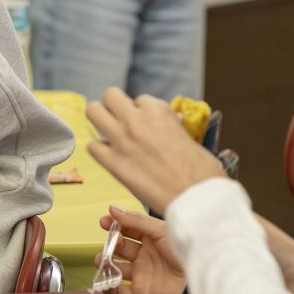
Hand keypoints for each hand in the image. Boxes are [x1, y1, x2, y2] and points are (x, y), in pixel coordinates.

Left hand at [84, 87, 226, 214]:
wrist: (196, 197)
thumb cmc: (201, 170)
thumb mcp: (188, 137)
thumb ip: (172, 126)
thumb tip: (170, 122)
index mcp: (158, 112)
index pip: (140, 100)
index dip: (142, 113)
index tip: (147, 124)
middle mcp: (137, 120)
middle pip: (110, 95)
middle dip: (114, 106)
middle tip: (120, 121)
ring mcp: (122, 140)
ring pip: (93, 111)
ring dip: (100, 120)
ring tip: (108, 132)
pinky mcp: (113, 163)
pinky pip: (92, 147)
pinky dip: (99, 151)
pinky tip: (110, 157)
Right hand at [100, 208, 188, 293]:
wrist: (197, 277)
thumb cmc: (184, 251)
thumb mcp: (160, 230)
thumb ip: (136, 220)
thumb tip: (113, 209)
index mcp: (150, 238)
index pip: (127, 229)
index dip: (114, 225)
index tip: (103, 221)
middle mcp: (144, 255)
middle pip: (120, 248)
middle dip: (111, 244)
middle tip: (111, 243)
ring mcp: (142, 273)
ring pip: (116, 268)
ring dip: (105, 264)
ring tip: (102, 261)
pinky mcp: (141, 291)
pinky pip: (120, 292)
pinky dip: (109, 289)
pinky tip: (104, 282)